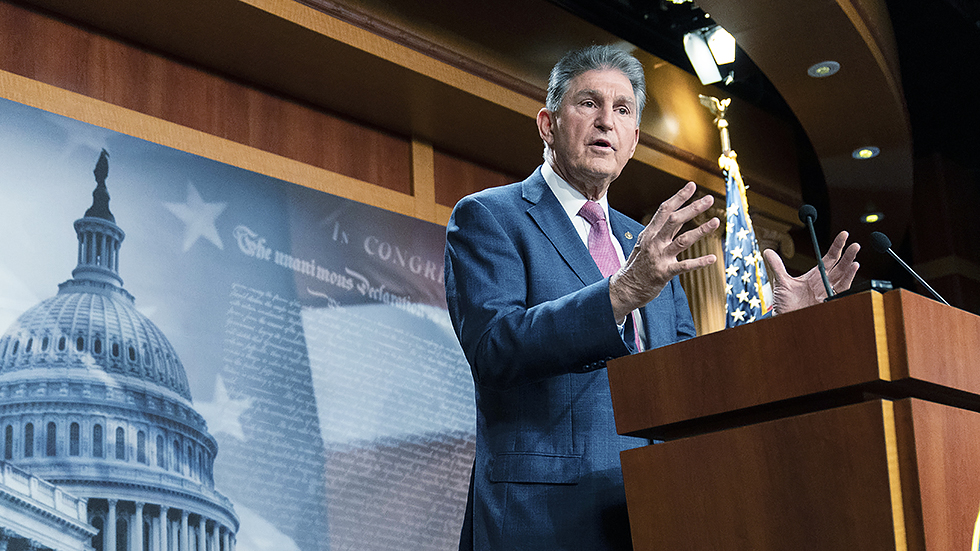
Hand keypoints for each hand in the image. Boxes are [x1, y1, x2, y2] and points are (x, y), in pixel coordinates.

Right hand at [609, 182, 719, 319]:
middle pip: (675, 220)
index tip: (692, 185)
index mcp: (649, 233)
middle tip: (709, 199)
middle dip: (693, 208)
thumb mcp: (644, 243)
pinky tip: (713, 258)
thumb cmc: (637, 266)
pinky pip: (684, 266)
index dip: (679, 197)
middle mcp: (654, 242)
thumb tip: (676, 215)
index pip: (665, 210)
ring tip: (715, 222)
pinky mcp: (664, 273)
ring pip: (682, 240)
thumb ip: (660, 231)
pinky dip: (699, 262)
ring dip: (700, 230)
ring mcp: (659, 257)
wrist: (625, 288)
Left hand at [763, 230, 859, 313]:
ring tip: (855, 251)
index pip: (829, 258)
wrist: (785, 320)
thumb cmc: (784, 305)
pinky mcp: (829, 300)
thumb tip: (768, 251)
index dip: (837, 246)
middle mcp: (823, 282)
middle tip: (854, 243)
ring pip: (843, 275)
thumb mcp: (780, 282)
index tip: (844, 235)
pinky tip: (853, 268)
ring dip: (850, 263)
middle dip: (847, 254)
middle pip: (839, 265)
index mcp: (814, 276)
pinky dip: (849, 278)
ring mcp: (827, 291)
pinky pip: (842, 288)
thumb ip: (777, 266)